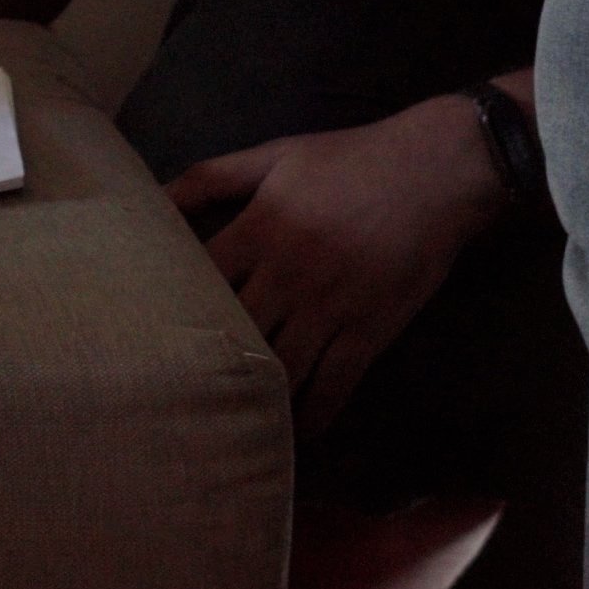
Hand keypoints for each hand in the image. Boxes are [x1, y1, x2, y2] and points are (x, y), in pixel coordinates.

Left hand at [163, 97, 504, 436]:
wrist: (436, 172)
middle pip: (234, 332)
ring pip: (282, 368)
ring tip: (230, 424)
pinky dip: (315, 414)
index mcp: (259, 230)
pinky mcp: (371, 330)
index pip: (200, 278)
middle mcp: (288, 275)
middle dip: (208, 360)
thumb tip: (154, 194)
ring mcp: (331, 308)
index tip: (152, 330)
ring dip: (258, 397)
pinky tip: (297, 432)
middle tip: (180, 391)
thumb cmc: (350, 159)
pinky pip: (336, 384)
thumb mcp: (275, 155)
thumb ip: (212, 177)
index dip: (173, 305)